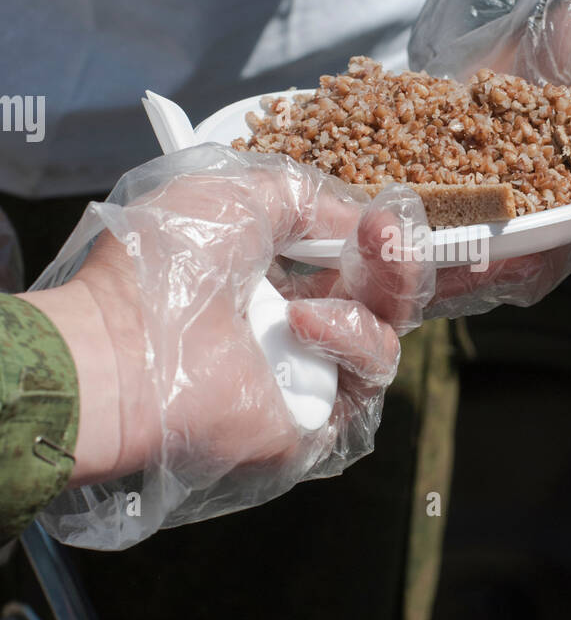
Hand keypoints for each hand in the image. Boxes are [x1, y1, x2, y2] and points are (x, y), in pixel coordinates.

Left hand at [23, 145, 432, 547]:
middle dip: (394, 264)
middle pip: (378, 300)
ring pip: (382, 335)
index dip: (377, 241)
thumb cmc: (162, 266)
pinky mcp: (314, 425)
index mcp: (259, 280)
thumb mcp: (231, 195)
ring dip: (366, 300)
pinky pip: (368, 377)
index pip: (343, 264)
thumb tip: (357, 216)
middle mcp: (284, 332)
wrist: (127, 347)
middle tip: (388, 236)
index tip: (389, 218)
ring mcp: (301, 381)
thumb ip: (302, 196)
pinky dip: (349, 341)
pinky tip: (301, 326)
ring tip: (305, 299)